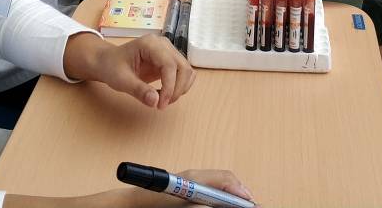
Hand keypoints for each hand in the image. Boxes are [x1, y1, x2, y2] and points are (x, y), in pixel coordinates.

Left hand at [78, 33, 195, 110]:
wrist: (107, 61)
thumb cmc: (111, 67)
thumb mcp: (121, 80)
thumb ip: (138, 90)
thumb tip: (156, 102)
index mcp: (150, 44)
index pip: (169, 64)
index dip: (169, 86)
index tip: (161, 104)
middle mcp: (163, 45)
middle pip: (183, 67)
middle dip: (177, 89)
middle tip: (162, 105)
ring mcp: (168, 51)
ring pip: (187, 71)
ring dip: (180, 89)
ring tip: (163, 100)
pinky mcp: (169, 61)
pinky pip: (183, 74)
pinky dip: (179, 86)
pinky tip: (165, 94)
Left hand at [126, 170, 256, 207]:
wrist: (132, 204)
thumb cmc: (153, 204)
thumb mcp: (181, 206)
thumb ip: (201, 206)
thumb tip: (221, 204)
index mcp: (194, 177)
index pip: (225, 179)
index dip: (240, 192)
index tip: (250, 203)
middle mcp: (194, 176)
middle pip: (225, 181)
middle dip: (239, 193)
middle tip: (250, 205)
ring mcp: (191, 181)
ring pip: (219, 185)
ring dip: (230, 196)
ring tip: (239, 204)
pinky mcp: (187, 188)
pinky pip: (210, 188)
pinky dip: (219, 196)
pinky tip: (220, 204)